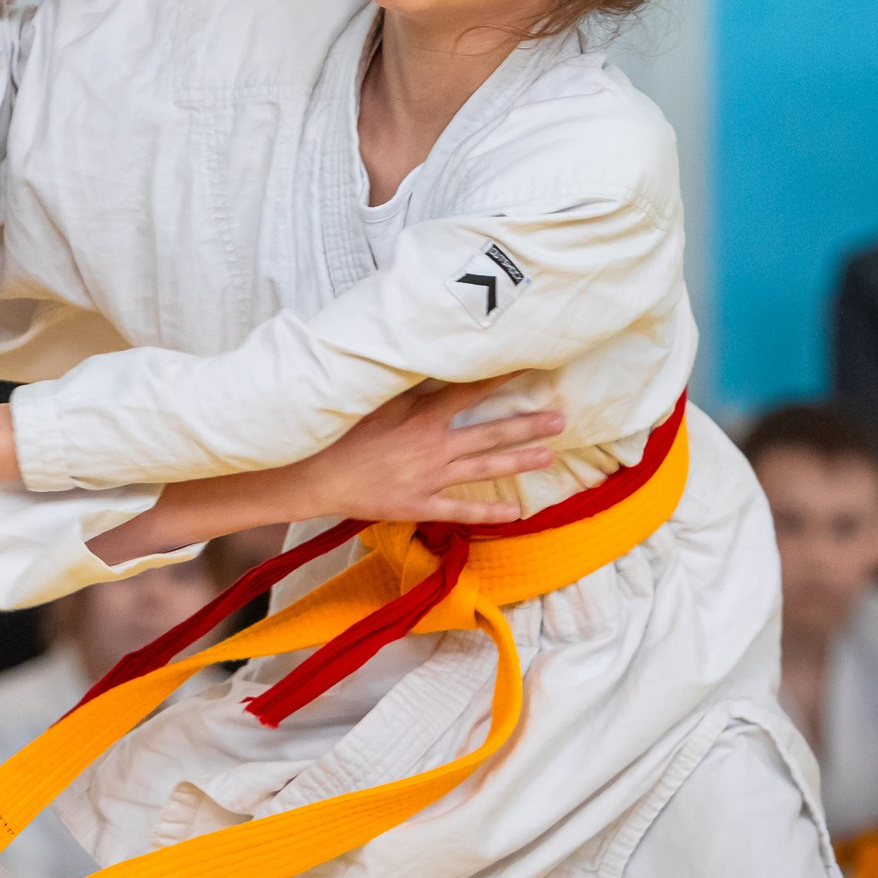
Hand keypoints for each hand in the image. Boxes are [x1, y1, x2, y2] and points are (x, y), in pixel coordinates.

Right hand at [283, 380, 563, 526]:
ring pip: (485, 468)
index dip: (500, 379)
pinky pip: (462, 509)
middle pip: (490, 433)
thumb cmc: (339, 432)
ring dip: (519, 460)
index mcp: (422, 416)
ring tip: (549, 455)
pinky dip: (490, 512)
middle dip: (528, 424)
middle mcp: (434, 446)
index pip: (470, 392)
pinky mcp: (420, 505)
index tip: (528, 367)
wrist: (316, 474)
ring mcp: (430, 477)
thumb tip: (431, 365)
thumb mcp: (373, 399)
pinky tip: (517, 512)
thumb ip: (406, 386)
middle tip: (561, 419)